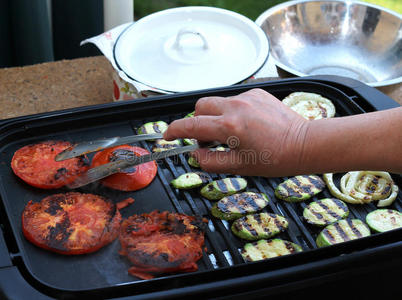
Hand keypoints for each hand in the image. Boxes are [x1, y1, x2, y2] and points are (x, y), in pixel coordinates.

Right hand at [164, 88, 308, 176]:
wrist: (304, 145)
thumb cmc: (275, 159)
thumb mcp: (239, 167)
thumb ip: (211, 161)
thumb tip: (196, 154)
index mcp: (230, 127)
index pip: (191, 125)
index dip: (175, 130)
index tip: (168, 135)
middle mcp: (236, 107)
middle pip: (200, 106)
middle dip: (197, 121)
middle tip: (208, 138)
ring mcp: (248, 97)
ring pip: (218, 102)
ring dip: (216, 116)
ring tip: (232, 132)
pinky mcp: (258, 92)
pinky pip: (235, 99)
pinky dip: (233, 111)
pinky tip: (248, 124)